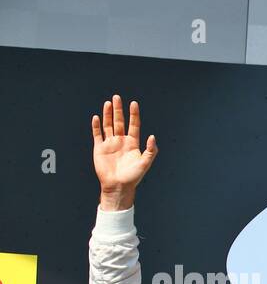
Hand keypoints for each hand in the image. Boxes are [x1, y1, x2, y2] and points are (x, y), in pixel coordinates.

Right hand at [92, 95, 157, 210]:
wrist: (118, 186)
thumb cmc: (133, 177)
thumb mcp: (145, 163)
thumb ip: (150, 150)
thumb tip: (152, 136)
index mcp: (132, 143)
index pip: (133, 125)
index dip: (133, 114)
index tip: (134, 103)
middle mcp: (121, 141)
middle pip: (119, 122)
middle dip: (118, 110)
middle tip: (117, 97)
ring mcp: (110, 144)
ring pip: (108, 125)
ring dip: (107, 114)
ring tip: (108, 103)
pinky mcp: (100, 148)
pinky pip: (97, 134)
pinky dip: (96, 126)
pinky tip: (96, 117)